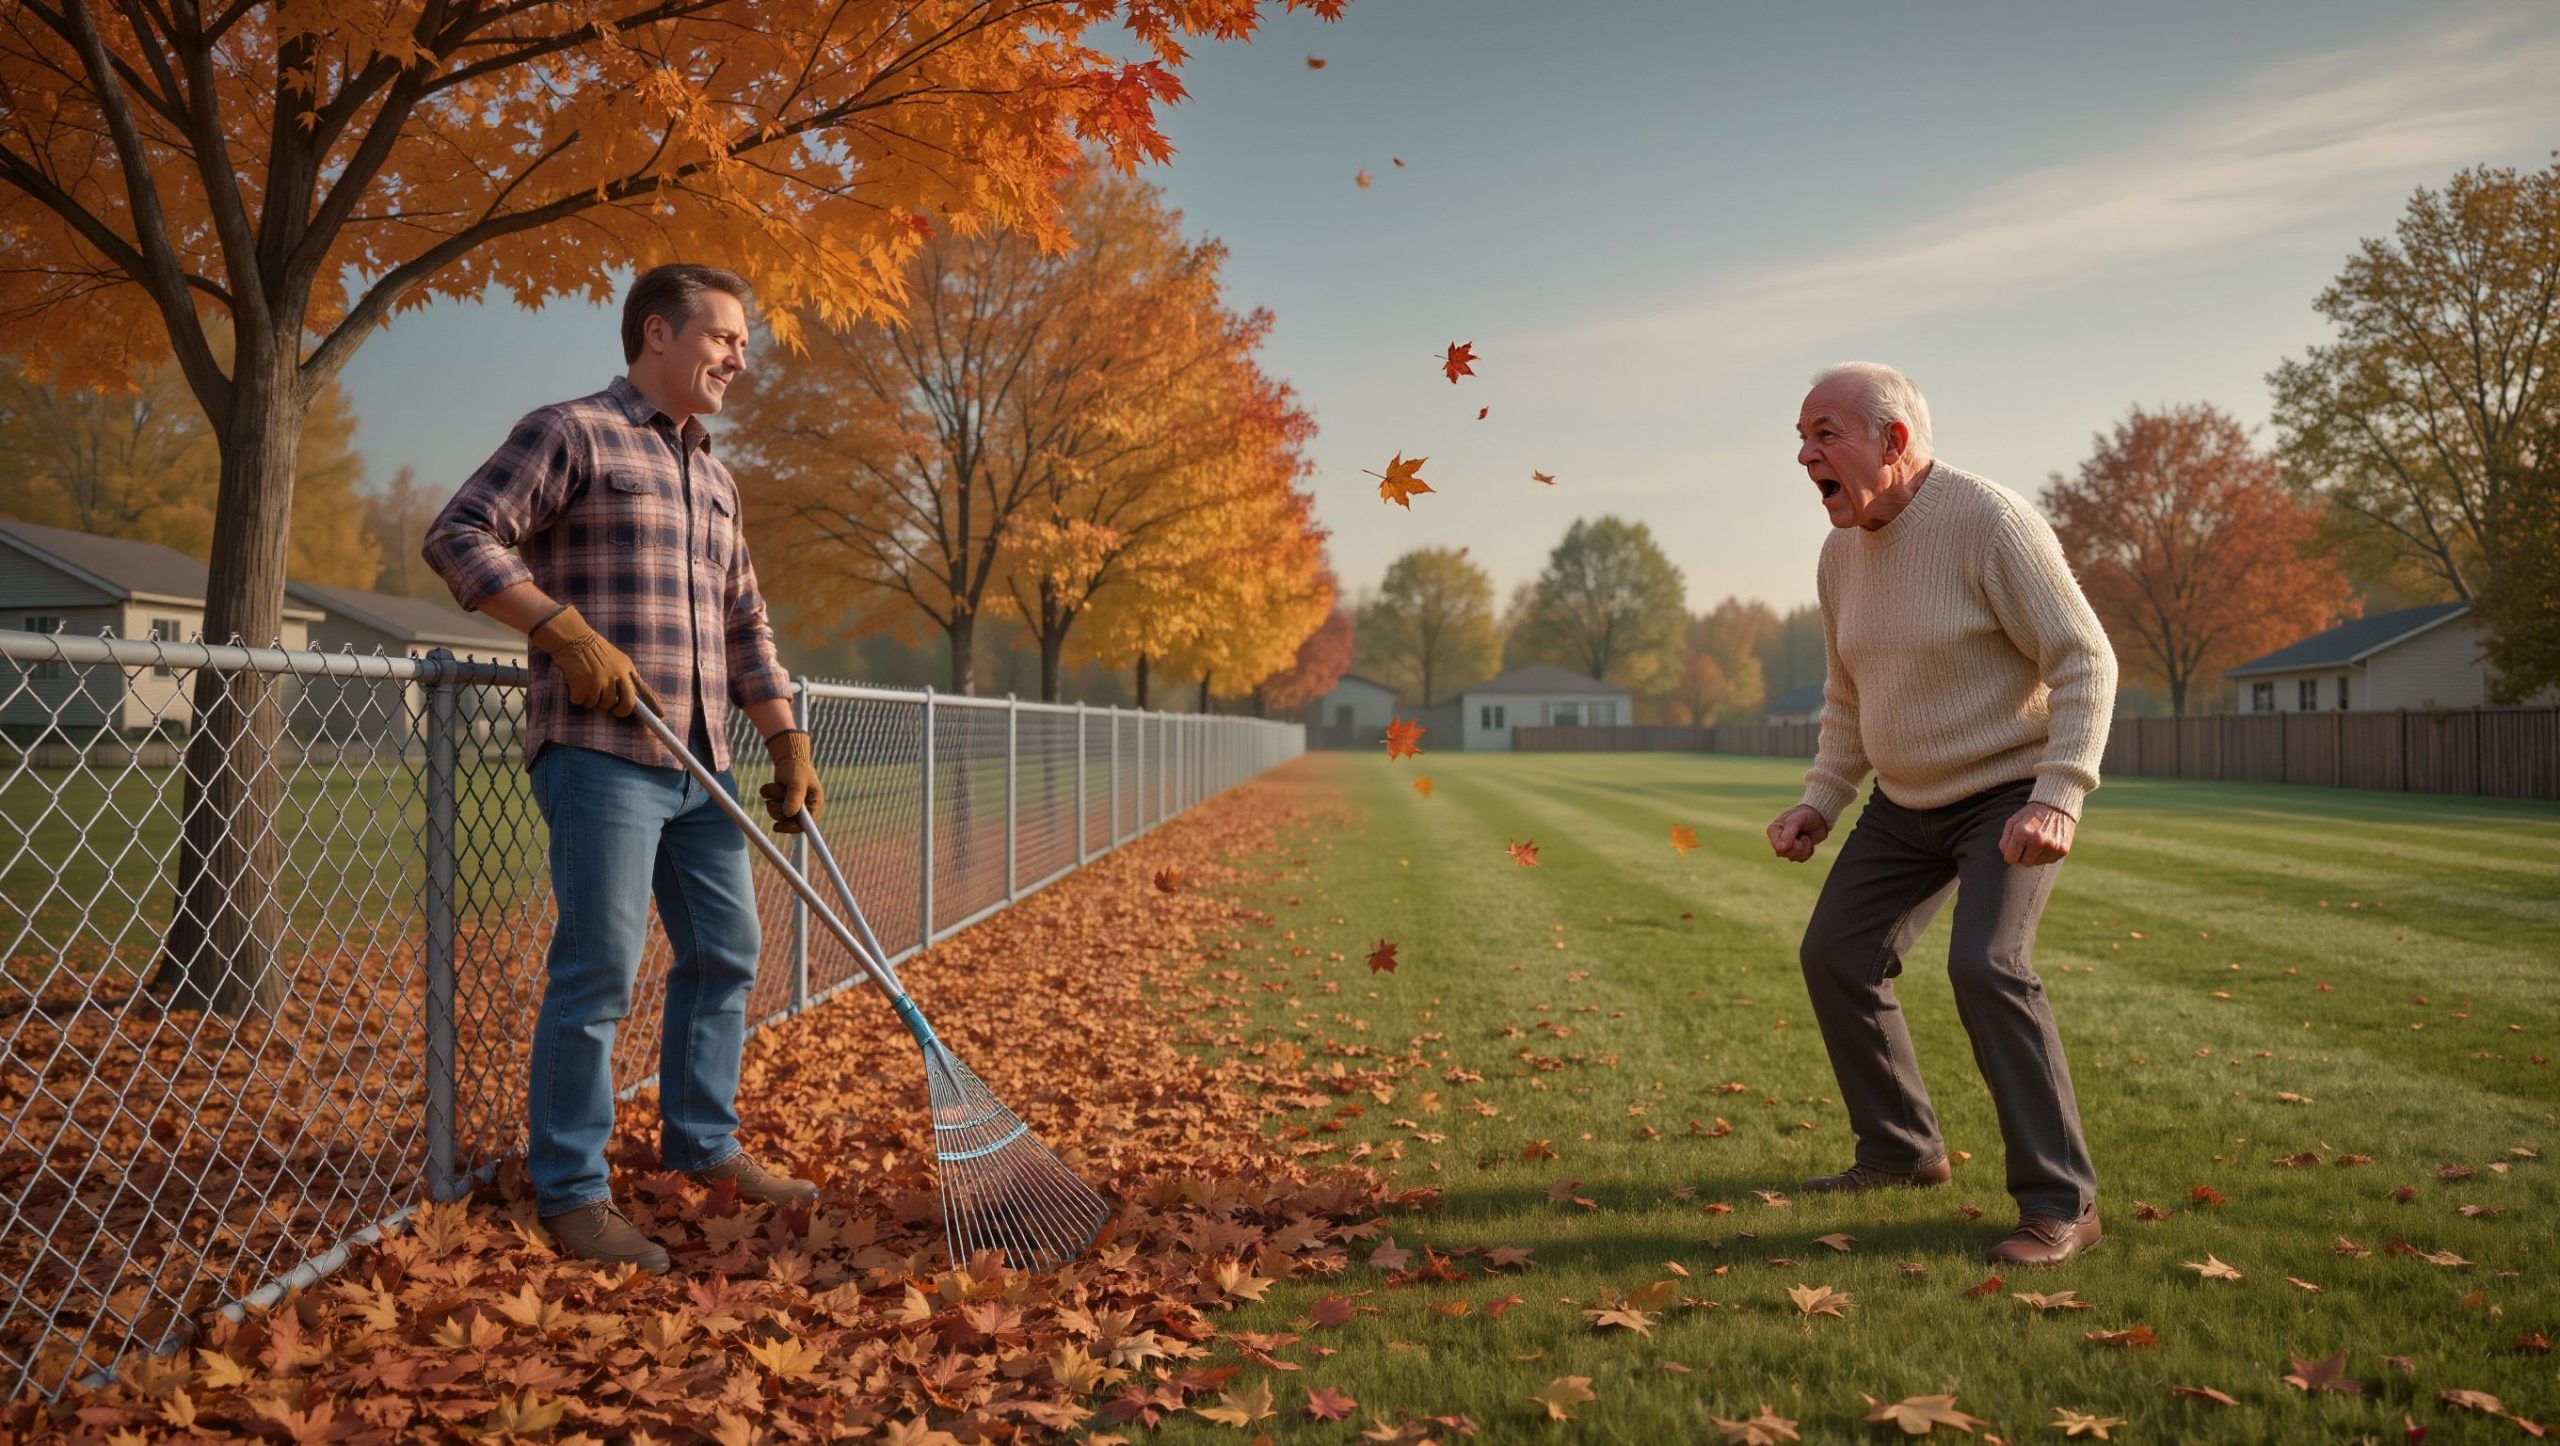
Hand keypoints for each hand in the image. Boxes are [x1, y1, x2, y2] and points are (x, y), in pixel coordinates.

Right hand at [529, 605, 662, 717]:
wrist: (574, 637)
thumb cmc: (593, 648)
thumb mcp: (617, 658)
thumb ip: (624, 674)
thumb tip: (631, 695)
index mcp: (627, 668)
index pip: (643, 689)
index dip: (653, 704)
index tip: (661, 715)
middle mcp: (617, 676)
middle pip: (626, 704)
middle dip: (620, 711)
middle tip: (613, 711)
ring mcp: (602, 682)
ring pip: (602, 705)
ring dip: (593, 701)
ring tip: (586, 686)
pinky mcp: (586, 687)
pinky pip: (583, 702)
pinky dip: (578, 697)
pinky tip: (576, 685)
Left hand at [760, 728, 821, 833]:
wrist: (790, 759)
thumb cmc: (798, 769)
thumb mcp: (797, 782)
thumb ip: (794, 797)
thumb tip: (789, 814)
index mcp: (814, 805)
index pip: (804, 825)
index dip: (791, 828)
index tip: (777, 827)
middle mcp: (805, 809)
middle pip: (788, 821)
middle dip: (777, 810)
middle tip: (771, 802)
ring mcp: (793, 806)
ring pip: (776, 813)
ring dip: (772, 800)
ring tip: (776, 786)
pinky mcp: (782, 802)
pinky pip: (770, 805)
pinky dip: (768, 794)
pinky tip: (774, 785)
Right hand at [1767, 804, 1831, 862]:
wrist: (1819, 816)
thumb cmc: (1805, 815)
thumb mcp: (1796, 820)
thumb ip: (1788, 833)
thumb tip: (1780, 848)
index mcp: (1774, 831)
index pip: (1778, 847)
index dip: (1790, 845)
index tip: (1797, 837)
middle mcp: (1778, 840)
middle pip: (1785, 854)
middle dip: (1798, 847)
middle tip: (1803, 837)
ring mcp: (1787, 846)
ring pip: (1793, 858)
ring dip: (1804, 849)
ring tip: (1806, 838)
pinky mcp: (1797, 851)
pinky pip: (1801, 859)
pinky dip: (1808, 852)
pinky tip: (1809, 842)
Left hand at [1999, 802, 2075, 865]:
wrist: (2057, 805)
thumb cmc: (2030, 815)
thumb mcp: (2013, 822)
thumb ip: (2004, 840)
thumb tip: (2007, 856)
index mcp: (2022, 833)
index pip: (2010, 859)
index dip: (2011, 854)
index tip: (2015, 848)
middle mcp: (2037, 841)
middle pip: (2024, 863)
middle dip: (2023, 855)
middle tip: (2027, 843)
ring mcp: (2052, 846)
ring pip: (2036, 863)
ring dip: (2035, 855)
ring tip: (2038, 841)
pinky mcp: (2063, 850)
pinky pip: (2048, 861)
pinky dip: (2046, 854)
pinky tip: (2047, 842)